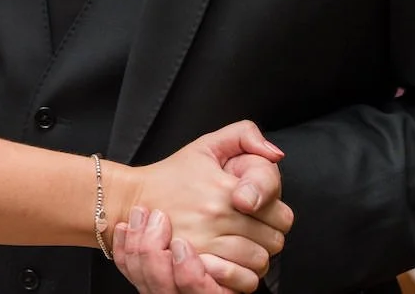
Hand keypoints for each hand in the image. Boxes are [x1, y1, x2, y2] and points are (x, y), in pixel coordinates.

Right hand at [121, 122, 288, 288]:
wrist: (134, 201)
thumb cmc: (172, 175)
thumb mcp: (206, 145)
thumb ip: (244, 135)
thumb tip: (275, 154)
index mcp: (226, 189)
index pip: (281, 216)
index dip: (276, 215)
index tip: (261, 213)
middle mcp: (218, 216)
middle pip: (274, 242)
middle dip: (268, 237)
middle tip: (252, 230)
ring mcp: (207, 243)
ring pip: (259, 263)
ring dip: (255, 258)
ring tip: (242, 247)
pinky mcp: (196, 264)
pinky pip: (239, 282)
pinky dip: (241, 278)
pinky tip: (232, 264)